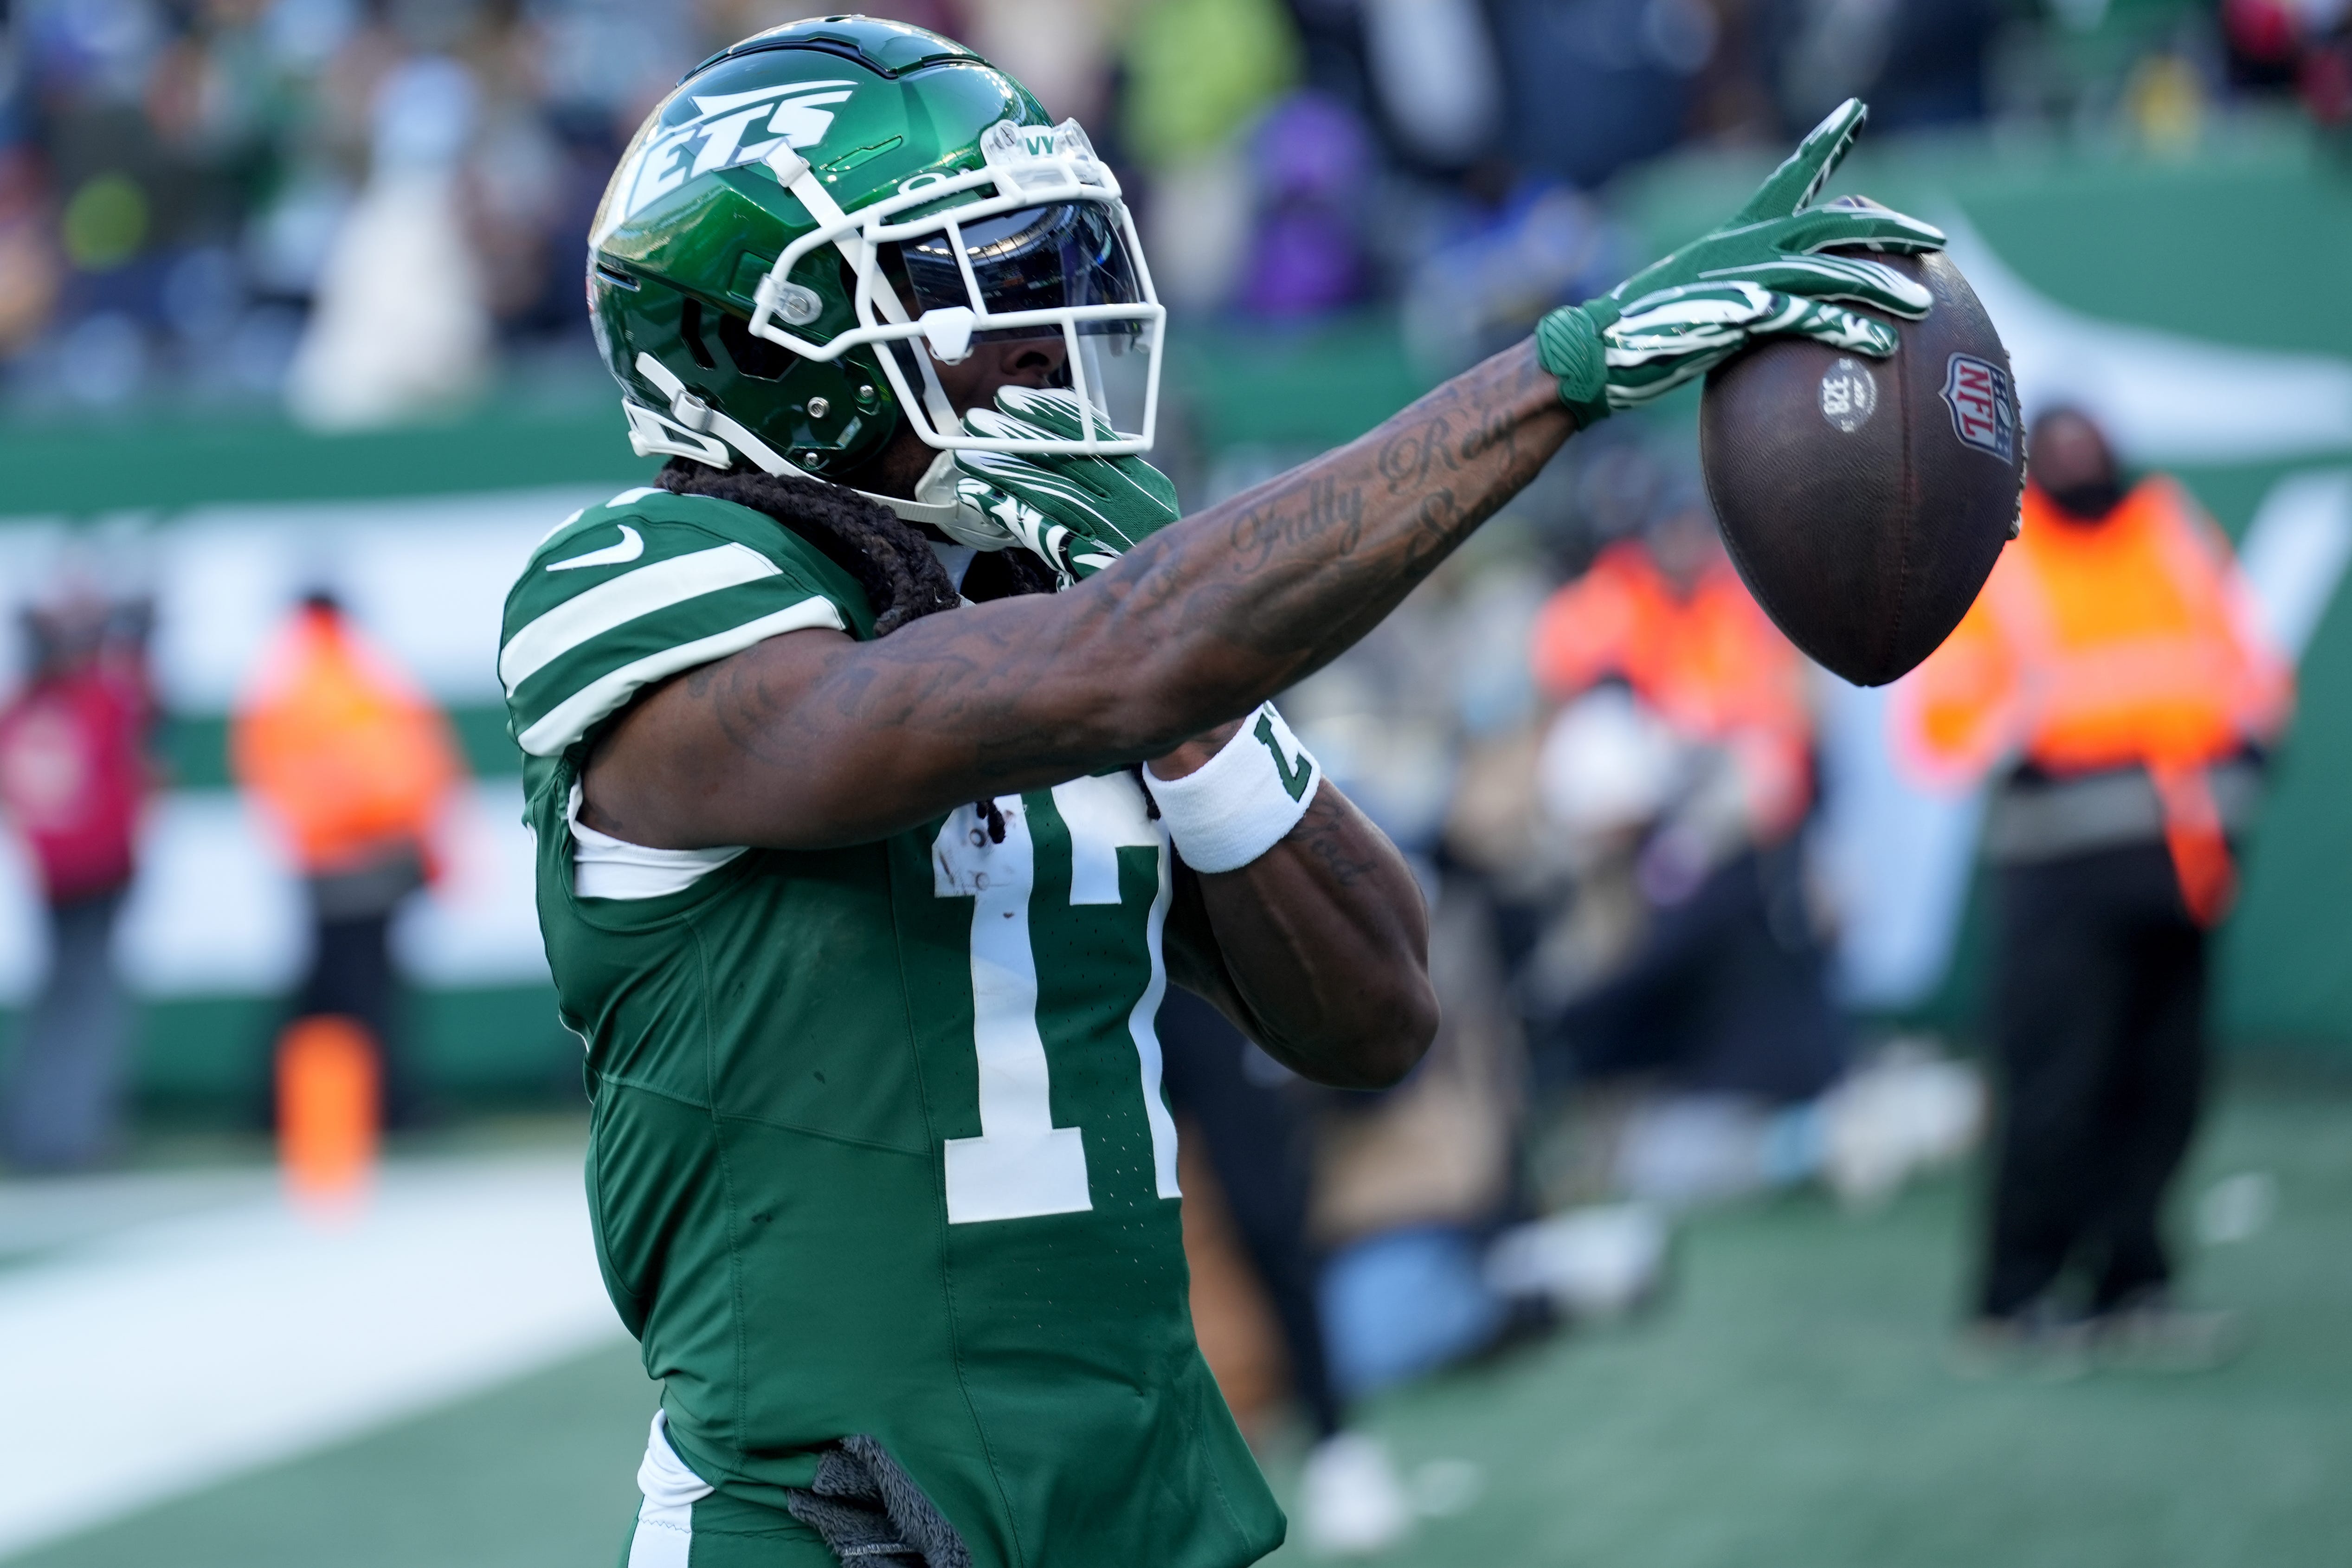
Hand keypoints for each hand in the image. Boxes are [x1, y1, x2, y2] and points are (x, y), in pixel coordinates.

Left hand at [951, 387, 1181, 584]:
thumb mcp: (1147, 506)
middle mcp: (1129, 503)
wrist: (1169, 600)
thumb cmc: (1151, 552)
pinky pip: (1037, 530)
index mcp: (1144, 484)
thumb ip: (1115, 472)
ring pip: (1046, 490)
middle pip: (1064, 460)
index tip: (1013, 400)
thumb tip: (1082, 434)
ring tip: (967, 454)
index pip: (1092, 438)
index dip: (1048, 415)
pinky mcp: (1085, 562)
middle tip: (977, 421)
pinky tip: (975, 494)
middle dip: (1017, 436)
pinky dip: (1004, 509)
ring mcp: (1108, 532)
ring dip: (1003, 470)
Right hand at [1536, 98, 1945, 423]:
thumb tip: (1767, 312)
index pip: (1789, 175)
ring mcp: (1746, 279)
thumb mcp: (1698, 299)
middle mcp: (1747, 246)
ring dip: (1882, 286)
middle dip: (1889, 229)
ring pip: (1832, 272)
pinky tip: (1880, 344)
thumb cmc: (1644, 332)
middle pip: (1835, 225)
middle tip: (1933, 238)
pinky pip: (1809, 320)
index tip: (1856, 111)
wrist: (1597, 352)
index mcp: (1737, 234)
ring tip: (1923, 304)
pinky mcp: (1743, 316)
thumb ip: (1740, 295)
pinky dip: (1847, 329)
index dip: (1826, 142)